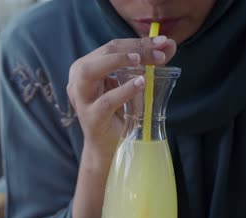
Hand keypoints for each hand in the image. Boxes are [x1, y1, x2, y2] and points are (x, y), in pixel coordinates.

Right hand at [68, 36, 176, 217]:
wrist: (110, 148)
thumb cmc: (119, 114)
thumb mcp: (131, 85)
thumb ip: (147, 65)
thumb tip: (168, 45)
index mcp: (85, 69)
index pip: (111, 47)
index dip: (137, 42)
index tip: (163, 43)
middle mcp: (77, 81)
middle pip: (103, 54)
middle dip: (133, 49)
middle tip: (158, 52)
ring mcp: (82, 100)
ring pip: (89, 72)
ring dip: (116, 62)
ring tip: (139, 61)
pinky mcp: (91, 118)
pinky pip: (105, 101)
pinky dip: (124, 90)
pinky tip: (141, 83)